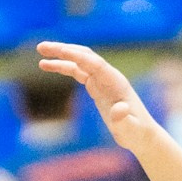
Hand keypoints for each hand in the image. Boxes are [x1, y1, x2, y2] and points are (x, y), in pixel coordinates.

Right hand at [34, 41, 163, 155]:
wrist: (140, 133)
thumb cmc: (136, 132)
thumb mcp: (130, 128)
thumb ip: (124, 119)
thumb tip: (119, 110)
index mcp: (116, 82)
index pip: (94, 63)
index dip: (76, 56)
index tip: (58, 50)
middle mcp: (109, 76)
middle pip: (85, 57)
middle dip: (64, 50)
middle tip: (41, 47)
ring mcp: (102, 81)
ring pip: (80, 62)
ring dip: (61, 56)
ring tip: (40, 55)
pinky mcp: (96, 87)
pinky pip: (78, 72)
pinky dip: (64, 68)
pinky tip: (49, 67)